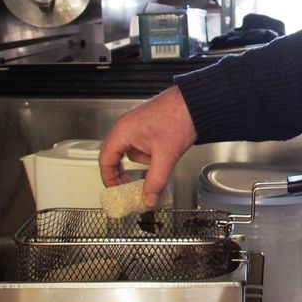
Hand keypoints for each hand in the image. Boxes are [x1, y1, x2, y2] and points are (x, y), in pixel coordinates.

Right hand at [99, 85, 196, 206]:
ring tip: (163, 158)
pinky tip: (167, 150)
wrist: (196, 102)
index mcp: (123, 132)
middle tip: (131, 186)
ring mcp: (137, 124)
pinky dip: (152, 153)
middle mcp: (126, 126)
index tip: (115, 191)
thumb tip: (148, 199)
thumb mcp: (166, 156)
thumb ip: (156, 180)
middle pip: (116, 155)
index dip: (109, 178)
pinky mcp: (148, 124)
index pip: (105, 160)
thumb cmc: (178, 118)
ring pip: (133, 151)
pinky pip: (143, 144)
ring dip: (145, 161)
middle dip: (124, 172)